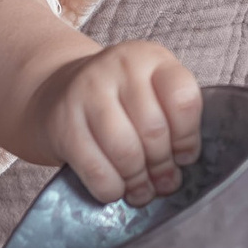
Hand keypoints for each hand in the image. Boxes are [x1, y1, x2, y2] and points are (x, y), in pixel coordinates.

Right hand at [32, 39, 202, 205]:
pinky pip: (96, 170)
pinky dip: (111, 188)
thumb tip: (182, 166)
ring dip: (138, 181)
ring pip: (126, 152)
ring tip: (142, 189)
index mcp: (150, 58)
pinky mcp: (63, 124)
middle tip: (163, 181)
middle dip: (163, 166)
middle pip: (154, 131)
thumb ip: (172, 119)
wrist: (58, 92)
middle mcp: (119, 68)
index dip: (188, 137)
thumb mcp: (151, 92)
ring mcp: (87, 93)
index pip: (183, 100)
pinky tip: (115, 188)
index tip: (184, 157)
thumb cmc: (117, 100)